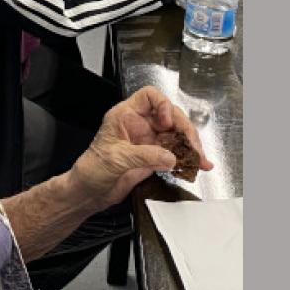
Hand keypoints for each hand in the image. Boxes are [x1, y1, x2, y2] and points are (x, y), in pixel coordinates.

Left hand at [69, 87, 212, 208]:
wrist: (89, 192)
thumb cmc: (92, 169)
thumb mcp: (116, 159)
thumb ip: (145, 156)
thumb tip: (171, 157)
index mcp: (125, 115)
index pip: (149, 96)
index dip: (162, 104)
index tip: (167, 122)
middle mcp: (139, 124)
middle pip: (170, 116)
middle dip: (184, 129)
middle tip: (193, 146)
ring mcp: (148, 140)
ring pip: (176, 135)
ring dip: (191, 145)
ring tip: (200, 159)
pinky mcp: (154, 157)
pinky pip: (175, 153)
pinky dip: (188, 158)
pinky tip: (198, 165)